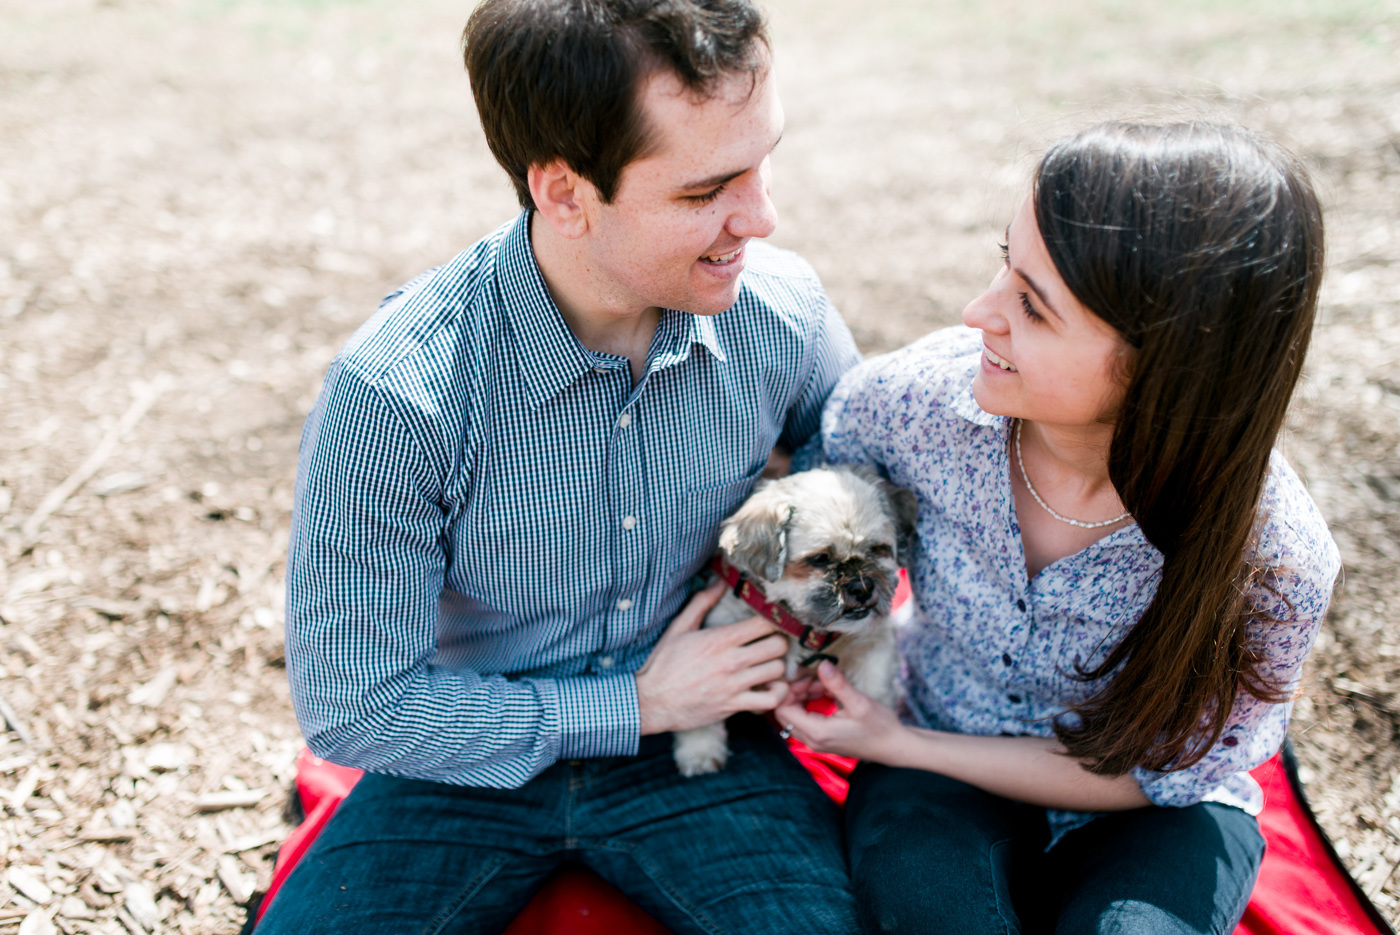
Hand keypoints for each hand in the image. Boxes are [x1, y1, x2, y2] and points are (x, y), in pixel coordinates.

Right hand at [635, 579, 790, 734]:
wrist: (652, 702)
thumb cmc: (663, 664)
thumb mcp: (678, 628)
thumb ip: (701, 603)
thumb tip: (719, 582)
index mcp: (720, 639)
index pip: (764, 622)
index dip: (773, 619)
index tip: (771, 620)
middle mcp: (732, 661)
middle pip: (778, 645)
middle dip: (779, 641)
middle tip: (773, 642)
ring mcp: (735, 685)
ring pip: (777, 670)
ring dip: (778, 666)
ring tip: (770, 663)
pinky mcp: (735, 706)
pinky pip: (771, 700)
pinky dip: (778, 693)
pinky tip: (772, 687)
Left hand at [774, 661, 908, 762]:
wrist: (894, 747)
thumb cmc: (880, 727)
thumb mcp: (859, 703)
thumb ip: (837, 684)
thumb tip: (822, 664)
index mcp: (817, 732)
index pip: (782, 709)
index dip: (789, 690)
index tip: (807, 677)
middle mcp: (812, 740)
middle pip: (784, 713)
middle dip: (794, 691)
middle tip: (814, 679)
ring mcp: (816, 741)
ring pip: (794, 715)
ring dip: (803, 696)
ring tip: (823, 684)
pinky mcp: (822, 738)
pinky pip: (805, 718)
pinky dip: (810, 703)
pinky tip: (827, 692)